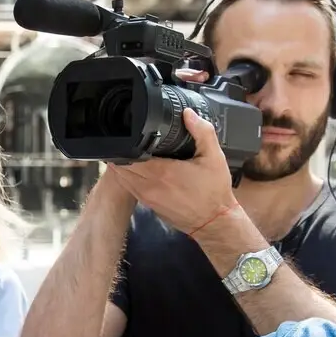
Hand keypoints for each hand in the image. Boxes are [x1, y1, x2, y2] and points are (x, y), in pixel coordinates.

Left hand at [106, 106, 238, 234]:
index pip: (130, 154)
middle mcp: (149, 186)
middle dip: (121, 152)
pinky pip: (129, 188)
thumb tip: (188, 114)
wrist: (214, 222)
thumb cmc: (215, 192)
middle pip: (121, 166)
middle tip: (127, 138)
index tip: (129, 131)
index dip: (126, 142)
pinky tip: (136, 167)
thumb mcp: (214, 157)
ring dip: (122, 165)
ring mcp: (146, 198)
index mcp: (162, 172)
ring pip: (122, 178)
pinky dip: (128, 177)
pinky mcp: (147, 205)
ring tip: (129, 150)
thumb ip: (202, 132)